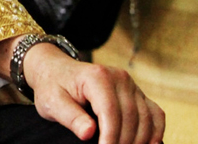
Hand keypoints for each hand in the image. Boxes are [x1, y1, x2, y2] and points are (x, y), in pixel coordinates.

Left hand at [24, 43, 164, 143]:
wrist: (57, 71)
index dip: (110, 137)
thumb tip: (89, 133)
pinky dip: (154, 132)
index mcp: (97, 77)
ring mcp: (132, 85)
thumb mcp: (52, 101)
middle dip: (124, 142)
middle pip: (131, 117)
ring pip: (146, 118)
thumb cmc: (53, 86)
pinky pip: (155, 114)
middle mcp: (119, 78)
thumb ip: (70, 117)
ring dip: (139, 141)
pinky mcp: (138, 94)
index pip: (110, 112)